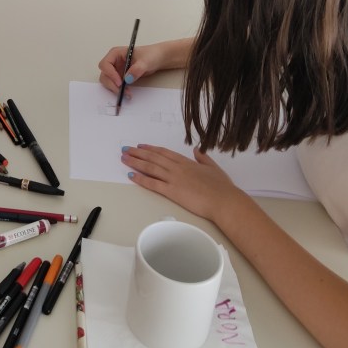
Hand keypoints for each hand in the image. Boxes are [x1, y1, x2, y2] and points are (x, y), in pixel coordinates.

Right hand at [97, 42, 172, 94]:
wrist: (157, 59)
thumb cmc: (151, 55)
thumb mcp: (145, 61)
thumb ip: (136, 69)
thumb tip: (128, 79)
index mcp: (116, 53)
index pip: (105, 64)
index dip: (110, 74)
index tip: (120, 82)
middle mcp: (113, 61)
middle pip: (104, 74)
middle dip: (111, 84)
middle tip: (121, 91)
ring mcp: (116, 70)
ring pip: (107, 81)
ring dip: (114, 88)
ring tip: (127, 93)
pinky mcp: (120, 77)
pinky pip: (114, 85)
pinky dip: (118, 90)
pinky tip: (127, 93)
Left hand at [122, 145, 242, 221]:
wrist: (224, 200)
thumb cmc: (221, 187)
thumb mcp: (213, 167)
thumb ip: (203, 158)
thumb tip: (197, 150)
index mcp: (187, 162)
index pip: (164, 153)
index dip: (151, 149)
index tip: (140, 146)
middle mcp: (177, 168)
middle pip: (153, 158)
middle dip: (138, 153)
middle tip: (125, 149)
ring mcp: (174, 179)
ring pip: (150, 168)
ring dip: (135, 162)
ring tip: (124, 158)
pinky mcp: (172, 191)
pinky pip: (153, 184)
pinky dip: (141, 179)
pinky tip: (132, 175)